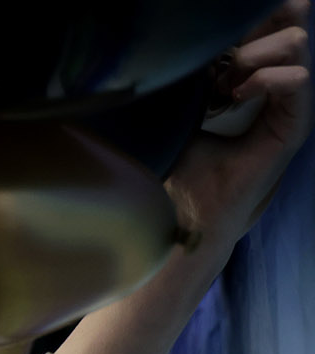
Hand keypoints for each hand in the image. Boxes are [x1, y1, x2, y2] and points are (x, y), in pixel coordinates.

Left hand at [165, 0, 311, 248]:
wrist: (186, 209)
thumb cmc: (179, 162)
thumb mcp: (184, 104)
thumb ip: (199, 69)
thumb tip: (193, 36)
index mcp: (255, 77)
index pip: (271, 24)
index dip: (254, 14)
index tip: (218, 31)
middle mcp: (278, 86)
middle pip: (288, 24)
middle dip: (251, 30)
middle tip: (216, 64)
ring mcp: (289, 104)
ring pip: (296, 44)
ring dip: (254, 56)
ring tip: (223, 84)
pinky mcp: (294, 125)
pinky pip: (297, 80)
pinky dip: (265, 79)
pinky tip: (235, 96)